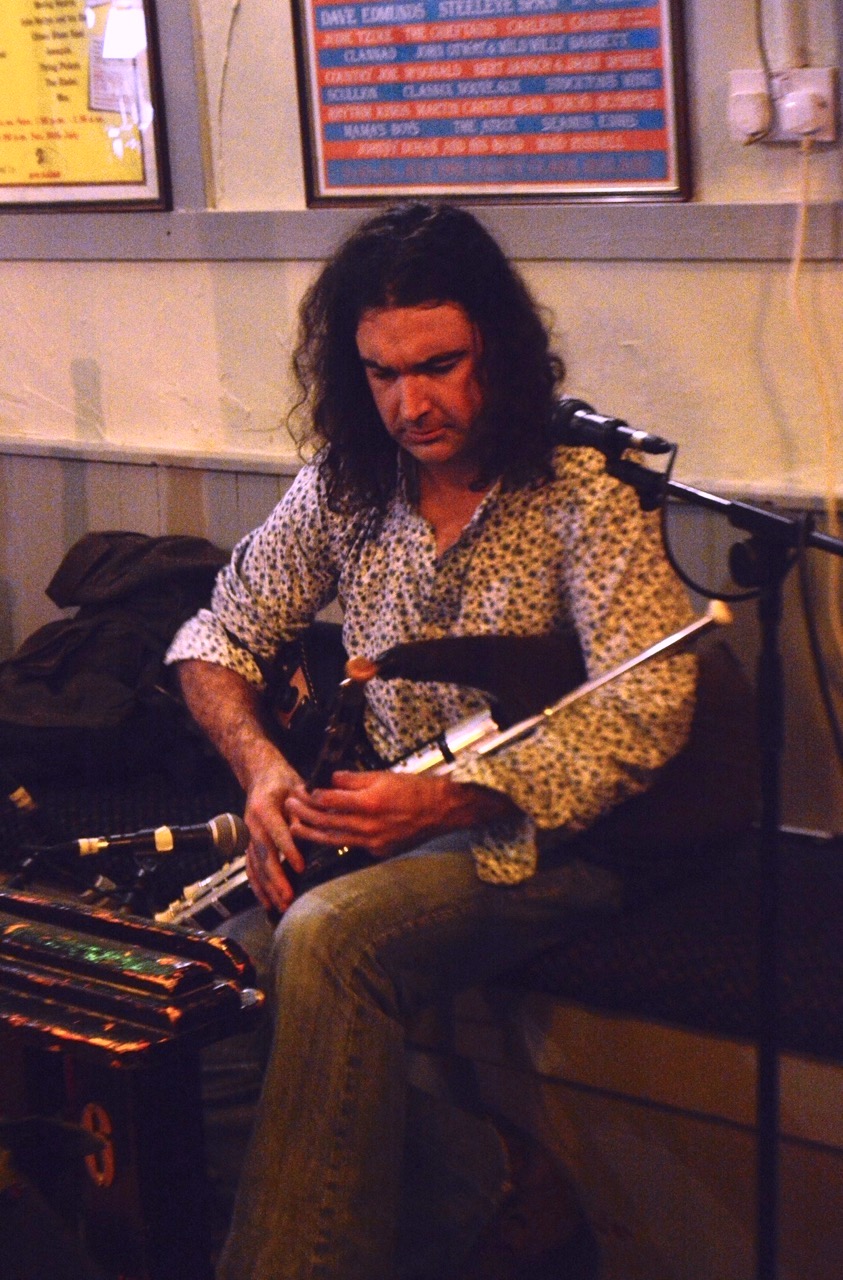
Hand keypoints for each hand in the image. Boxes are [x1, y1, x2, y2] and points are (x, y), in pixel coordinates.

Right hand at [243, 759, 306, 913]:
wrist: (261, 776)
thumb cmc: (284, 782)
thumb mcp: (297, 787)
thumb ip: (304, 809)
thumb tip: (315, 828)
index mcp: (264, 807)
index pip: (277, 832)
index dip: (288, 850)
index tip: (300, 868)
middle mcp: (252, 824)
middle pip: (264, 855)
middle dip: (276, 879)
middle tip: (288, 898)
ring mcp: (248, 835)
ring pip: (256, 866)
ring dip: (268, 887)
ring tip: (280, 906)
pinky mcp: (249, 844)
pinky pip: (251, 868)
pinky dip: (258, 886)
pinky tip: (267, 902)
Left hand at [285, 770, 517, 856]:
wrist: (442, 811)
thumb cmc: (416, 790)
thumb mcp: (384, 776)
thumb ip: (354, 779)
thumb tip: (331, 779)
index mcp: (369, 803)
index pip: (330, 800)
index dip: (312, 796)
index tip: (301, 791)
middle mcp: (368, 826)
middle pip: (327, 822)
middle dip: (305, 815)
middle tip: (289, 808)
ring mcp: (373, 842)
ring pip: (335, 839)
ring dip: (312, 835)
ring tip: (295, 830)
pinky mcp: (379, 852)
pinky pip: (352, 846)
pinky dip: (336, 842)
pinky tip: (324, 838)